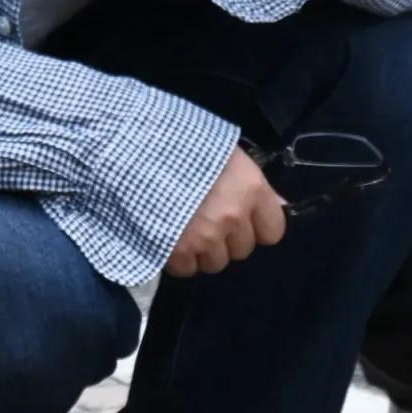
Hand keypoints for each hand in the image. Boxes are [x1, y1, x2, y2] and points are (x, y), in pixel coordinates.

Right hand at [167, 148, 286, 278]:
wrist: (130, 147)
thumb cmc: (180, 143)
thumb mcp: (224, 153)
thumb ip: (252, 182)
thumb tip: (281, 205)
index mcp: (250, 189)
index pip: (273, 231)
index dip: (257, 228)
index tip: (242, 219)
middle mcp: (233, 217)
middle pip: (242, 250)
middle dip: (227, 239)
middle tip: (205, 219)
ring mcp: (205, 236)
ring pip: (215, 263)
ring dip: (203, 252)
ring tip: (185, 228)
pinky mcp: (177, 250)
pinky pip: (186, 269)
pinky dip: (178, 259)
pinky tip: (168, 237)